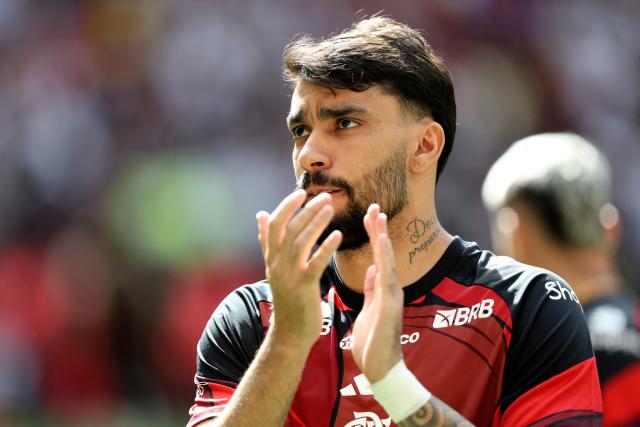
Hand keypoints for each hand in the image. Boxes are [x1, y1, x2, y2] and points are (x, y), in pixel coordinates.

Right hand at [256, 190, 341, 346]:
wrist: (289, 333)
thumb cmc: (287, 297)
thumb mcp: (273, 267)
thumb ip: (268, 241)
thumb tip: (261, 214)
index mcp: (271, 257)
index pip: (275, 224)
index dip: (287, 206)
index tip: (301, 192)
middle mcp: (277, 263)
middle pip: (289, 229)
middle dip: (306, 210)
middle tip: (324, 197)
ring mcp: (289, 275)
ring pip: (300, 241)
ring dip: (316, 222)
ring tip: (330, 208)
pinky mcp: (303, 287)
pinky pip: (315, 263)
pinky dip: (326, 247)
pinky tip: (338, 235)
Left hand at [351, 204, 403, 382]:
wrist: (381, 369)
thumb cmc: (374, 341)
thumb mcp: (369, 309)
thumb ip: (372, 289)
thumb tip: (371, 270)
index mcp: (382, 288)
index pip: (377, 256)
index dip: (373, 235)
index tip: (369, 215)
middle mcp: (390, 287)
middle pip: (383, 253)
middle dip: (378, 229)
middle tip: (374, 205)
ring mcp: (392, 295)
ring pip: (386, 261)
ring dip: (382, 238)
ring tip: (378, 216)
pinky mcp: (390, 305)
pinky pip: (386, 278)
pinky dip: (384, 259)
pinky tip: (381, 244)